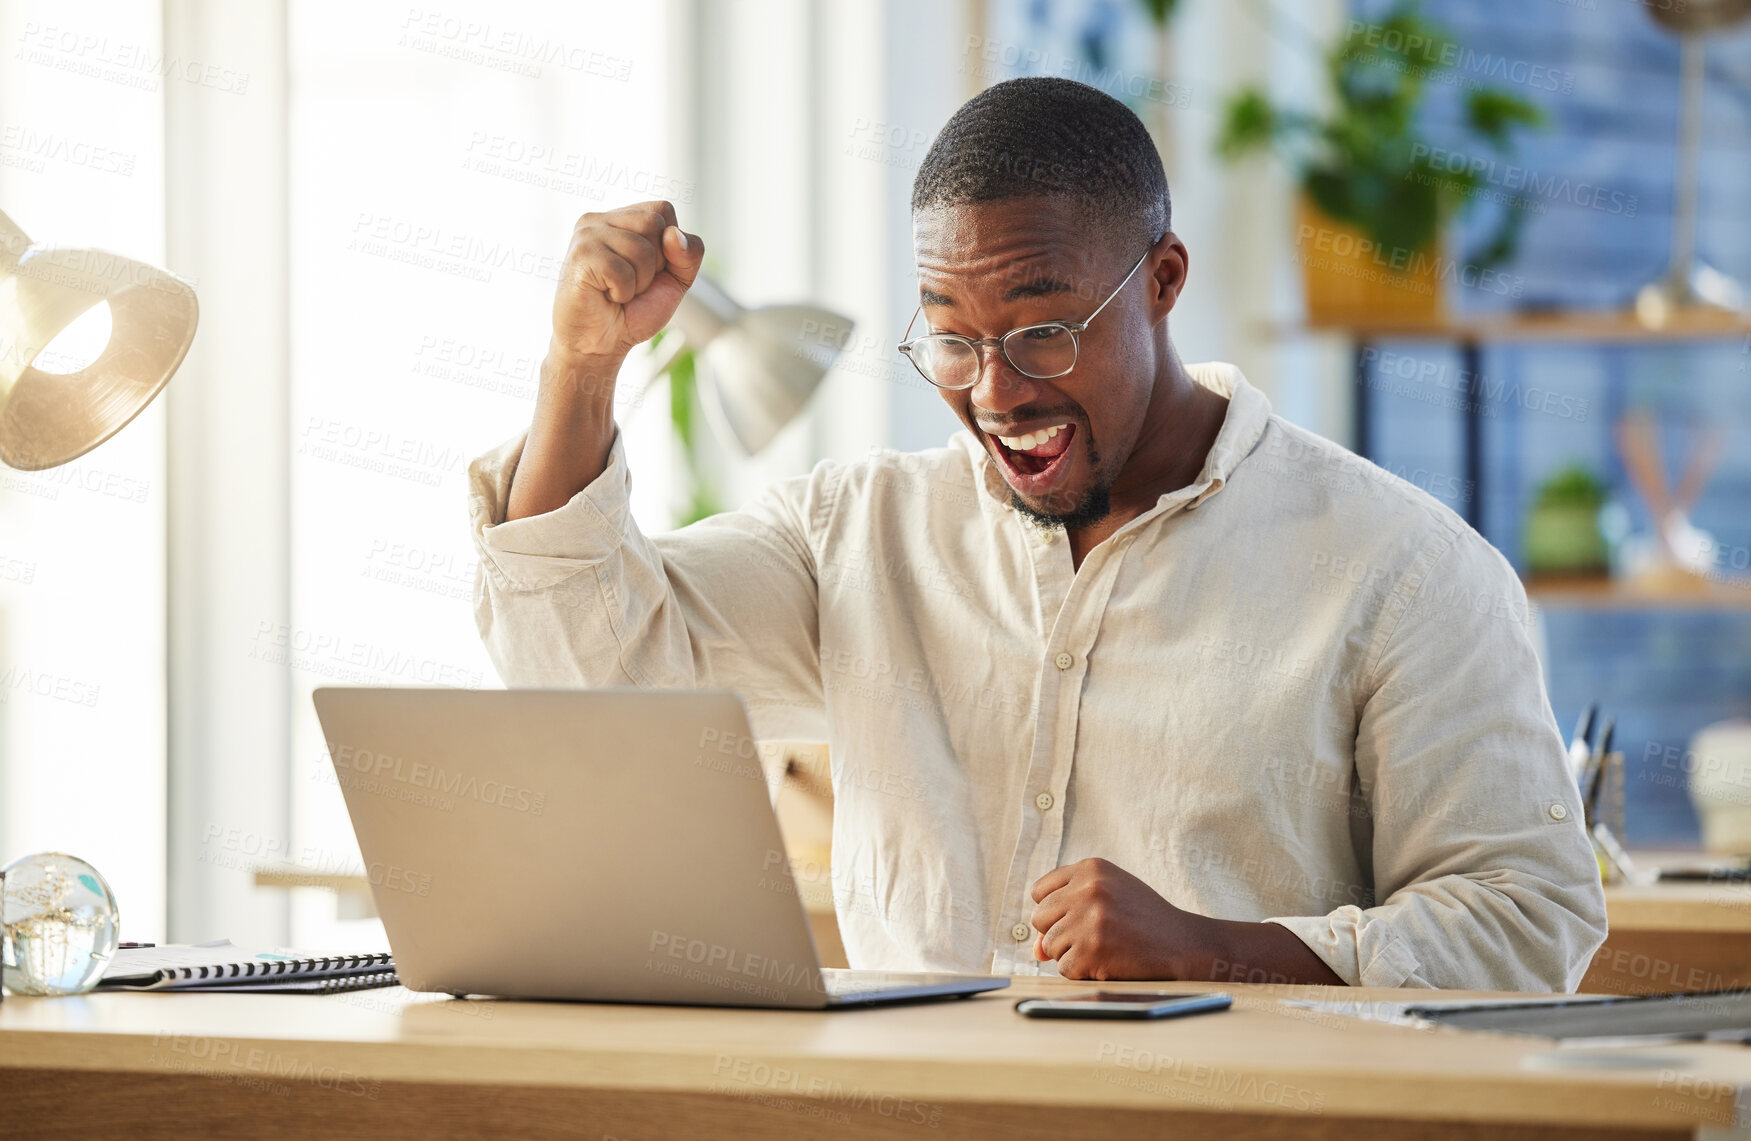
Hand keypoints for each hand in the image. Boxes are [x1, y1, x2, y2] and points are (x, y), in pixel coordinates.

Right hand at [551, 199, 703, 360]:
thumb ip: (689, 253)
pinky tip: (605, 296)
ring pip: (641, 250)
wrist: (600, 344)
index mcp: (621, 218)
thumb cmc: (634, 310)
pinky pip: (623, 272)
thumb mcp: (676, 280)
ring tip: (617, 291)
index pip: (663, 209)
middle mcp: (600, 219)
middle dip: (654, 264)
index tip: (648, 270)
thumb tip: (673, 235)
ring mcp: (587, 234)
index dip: (669, 246)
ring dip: (638, 282)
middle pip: (654, 224)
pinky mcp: (580, 255)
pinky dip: (623, 293)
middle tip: (632, 283)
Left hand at [1029, 858, 1201, 979]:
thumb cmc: (1143, 920)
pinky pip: (1064, 968)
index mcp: (1091, 868)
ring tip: (1104, 947)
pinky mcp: (1093, 949)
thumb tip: (1036, 950)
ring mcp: (1090, 918)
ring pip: (1050, 946)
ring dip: (1072, 954)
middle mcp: (1088, 888)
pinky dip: (1082, 972)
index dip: (1055, 911)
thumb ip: (1066, 913)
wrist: (1184, 944)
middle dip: (1060, 933)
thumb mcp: (1108, 899)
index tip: (1077, 917)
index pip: (1040, 892)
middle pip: (1040, 918)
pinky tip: (1108, 962)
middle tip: (1094, 935)